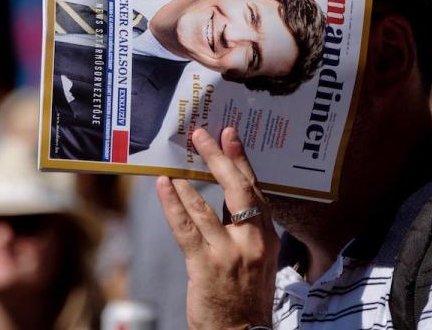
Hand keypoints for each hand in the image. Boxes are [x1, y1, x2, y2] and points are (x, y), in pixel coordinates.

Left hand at [156, 127, 279, 329]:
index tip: (230, 135)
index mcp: (268, 237)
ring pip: (204, 206)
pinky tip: (163, 186)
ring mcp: (228, 253)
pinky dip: (171, 203)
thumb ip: (244, 229)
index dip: (241, 160)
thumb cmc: (247, 297)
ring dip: (186, 178)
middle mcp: (252, 241)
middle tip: (202, 134)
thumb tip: (226, 197)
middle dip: (218, 157)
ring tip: (173, 158)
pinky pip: (184, 228)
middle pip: (235, 189)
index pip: (255, 190)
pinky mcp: (204, 265)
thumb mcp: (258, 259)